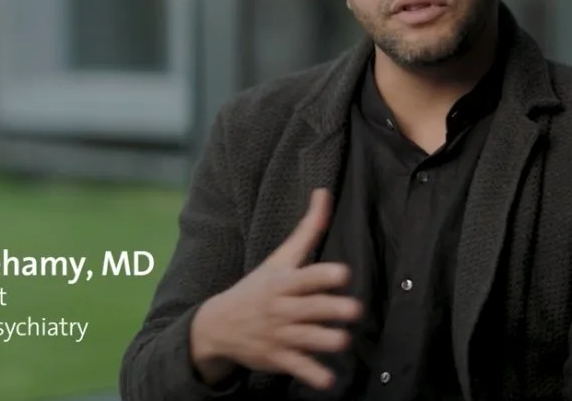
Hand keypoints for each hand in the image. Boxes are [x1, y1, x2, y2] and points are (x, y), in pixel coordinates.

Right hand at [190, 188, 361, 390]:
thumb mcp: (278, 258)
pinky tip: (329, 380)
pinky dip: (312, 375)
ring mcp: (280, 334)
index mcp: (283, 282)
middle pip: (310, 309)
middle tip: (354, 310)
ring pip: (306, 339)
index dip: (324, 276)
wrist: (217, 325)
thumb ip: (307, 230)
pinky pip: (297, 367)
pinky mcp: (279, 358)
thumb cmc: (258, 287)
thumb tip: (324, 192)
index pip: (306, 277)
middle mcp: (282, 308)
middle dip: (331, 310)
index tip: (344, 274)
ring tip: (343, 341)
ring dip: (326, 341)